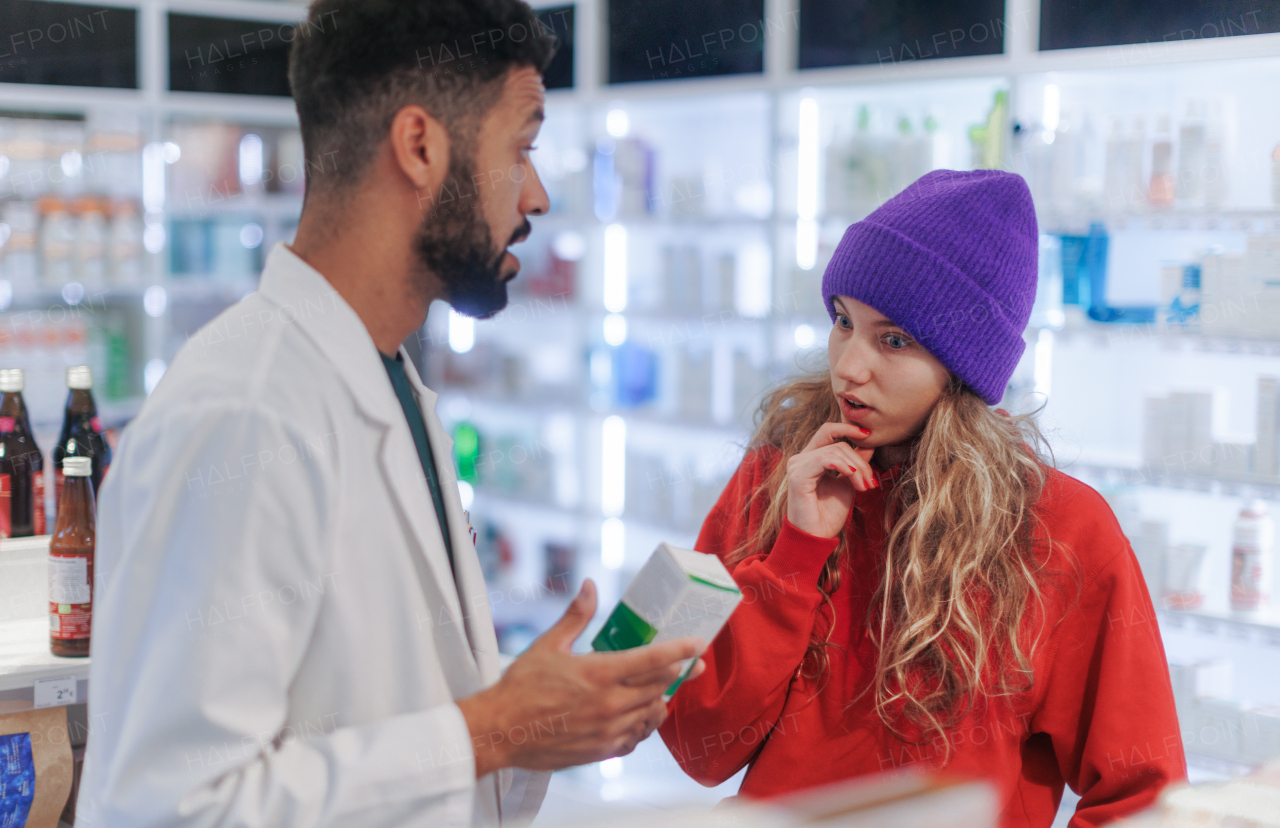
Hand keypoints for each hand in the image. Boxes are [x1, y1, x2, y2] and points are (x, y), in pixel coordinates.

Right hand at [457, 579, 703, 775]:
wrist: (500, 731)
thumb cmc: (521, 688)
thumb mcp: (549, 644)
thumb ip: (576, 615)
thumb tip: (590, 586)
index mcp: (598, 673)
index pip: (652, 660)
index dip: (679, 651)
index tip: (698, 644)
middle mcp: (608, 704)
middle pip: (658, 687)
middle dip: (679, 673)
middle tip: (693, 665)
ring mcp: (607, 730)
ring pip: (651, 714)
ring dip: (660, 700)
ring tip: (662, 690)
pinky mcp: (601, 751)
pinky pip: (635, 738)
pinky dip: (642, 725)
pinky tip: (638, 716)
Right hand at [785, 422, 875, 538]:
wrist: (816, 538)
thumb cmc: (829, 514)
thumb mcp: (848, 483)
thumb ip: (855, 463)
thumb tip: (870, 442)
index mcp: (810, 458)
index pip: (828, 431)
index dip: (848, 428)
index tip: (869, 435)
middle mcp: (801, 458)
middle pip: (837, 442)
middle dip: (860, 460)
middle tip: (870, 481)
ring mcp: (797, 465)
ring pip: (835, 450)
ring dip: (856, 468)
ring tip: (864, 487)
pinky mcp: (798, 476)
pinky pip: (825, 459)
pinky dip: (843, 466)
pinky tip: (853, 478)